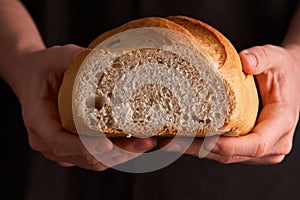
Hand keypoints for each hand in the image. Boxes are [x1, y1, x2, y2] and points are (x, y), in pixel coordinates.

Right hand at [16, 45, 155, 170]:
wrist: (32, 77)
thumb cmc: (42, 68)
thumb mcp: (57, 56)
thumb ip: (77, 57)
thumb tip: (108, 58)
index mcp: (38, 119)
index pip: (59, 141)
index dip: (83, 146)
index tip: (106, 145)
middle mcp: (47, 140)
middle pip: (84, 156)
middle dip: (116, 153)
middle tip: (144, 143)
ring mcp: (61, 147)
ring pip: (93, 161)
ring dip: (121, 155)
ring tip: (146, 143)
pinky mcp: (73, 147)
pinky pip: (96, 156)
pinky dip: (116, 152)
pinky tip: (136, 142)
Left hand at [162, 44, 299, 163]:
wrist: (290, 79)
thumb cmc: (282, 70)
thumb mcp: (275, 58)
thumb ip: (262, 57)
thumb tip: (245, 61)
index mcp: (281, 124)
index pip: (255, 144)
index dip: (225, 145)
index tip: (198, 141)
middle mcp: (273, 144)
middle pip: (232, 154)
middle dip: (199, 150)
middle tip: (169, 142)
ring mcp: (261, 150)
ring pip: (225, 156)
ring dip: (197, 151)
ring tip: (169, 142)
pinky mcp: (249, 149)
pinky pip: (224, 152)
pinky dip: (204, 147)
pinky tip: (183, 138)